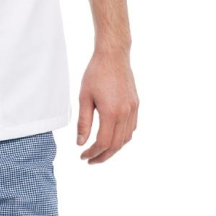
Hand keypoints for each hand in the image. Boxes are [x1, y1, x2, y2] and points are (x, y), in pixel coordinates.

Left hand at [77, 48, 138, 163]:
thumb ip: (83, 122)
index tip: (83, 156)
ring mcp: (133, 110)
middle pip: (116, 145)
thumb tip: (80, 142)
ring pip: (126, 139)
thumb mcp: (84, 97)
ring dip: (113, 149)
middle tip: (90, 160)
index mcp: (111, 112)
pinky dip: (122, 138)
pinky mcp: (136, 105)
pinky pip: (131, 128)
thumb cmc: (95, 73)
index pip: (103, 143)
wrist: (113, 56)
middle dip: (103, 156)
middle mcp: (125, 114)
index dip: (92, 153)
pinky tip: (112, 137)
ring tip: (100, 151)